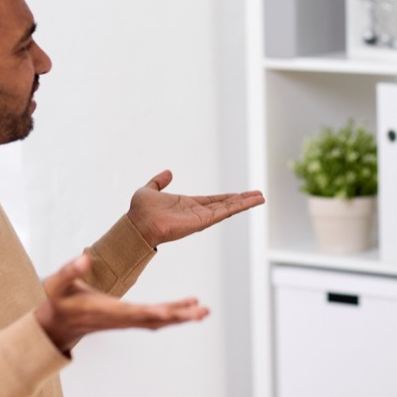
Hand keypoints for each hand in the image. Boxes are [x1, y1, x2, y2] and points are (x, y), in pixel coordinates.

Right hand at [35, 254, 209, 351]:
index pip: (133, 313)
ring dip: (181, 316)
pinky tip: (190, 307)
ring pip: (158, 322)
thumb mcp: (55, 285)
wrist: (54, 325)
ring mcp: (125, 321)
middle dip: (178, 316)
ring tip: (204, 311)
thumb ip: (69, 271)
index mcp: (105, 310)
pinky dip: (173, 314)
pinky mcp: (128, 319)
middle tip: (202, 312)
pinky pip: (155, 319)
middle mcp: (119, 319)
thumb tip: (84, 258)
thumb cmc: (56, 302)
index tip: (171, 312)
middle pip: (153, 320)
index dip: (153, 313)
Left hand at [127, 170, 264, 246]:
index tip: (240, 195)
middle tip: (258, 195)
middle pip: (225, 205)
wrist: (136, 224)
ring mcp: (201, 218)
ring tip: (261, 197)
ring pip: (228, 209)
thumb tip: (168, 173)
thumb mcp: (150, 189)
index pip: (213, 200)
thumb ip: (159, 182)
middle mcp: (197, 212)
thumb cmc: (140, 211)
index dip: (227, 197)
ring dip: (245, 203)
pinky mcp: (202, 221)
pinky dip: (238, 207)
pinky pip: (223, 212)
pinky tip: (250, 202)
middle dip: (241, 200)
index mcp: (188, 205)